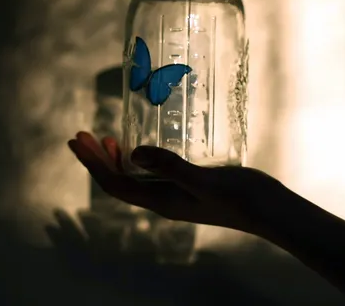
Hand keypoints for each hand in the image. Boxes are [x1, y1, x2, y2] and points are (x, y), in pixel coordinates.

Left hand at [68, 132, 286, 237]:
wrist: (268, 210)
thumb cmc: (239, 197)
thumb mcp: (202, 180)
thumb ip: (170, 167)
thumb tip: (133, 153)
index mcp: (159, 200)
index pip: (114, 183)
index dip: (92, 163)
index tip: (77, 141)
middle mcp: (161, 199)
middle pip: (118, 180)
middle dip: (97, 159)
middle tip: (81, 134)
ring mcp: (173, 193)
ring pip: (133, 177)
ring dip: (114, 159)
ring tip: (104, 139)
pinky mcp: (187, 185)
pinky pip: (151, 173)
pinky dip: (138, 158)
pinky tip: (143, 146)